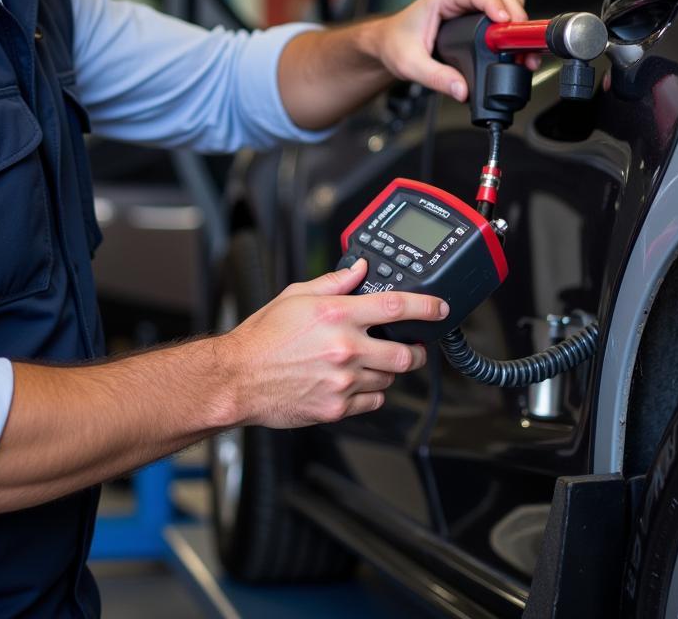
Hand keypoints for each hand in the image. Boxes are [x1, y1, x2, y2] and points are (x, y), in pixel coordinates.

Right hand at [220, 259, 445, 428]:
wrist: (237, 378)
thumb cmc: (262, 337)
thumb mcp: (295, 296)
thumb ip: (333, 282)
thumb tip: (359, 270)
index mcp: (337, 315)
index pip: (395, 306)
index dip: (426, 307)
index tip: (440, 308)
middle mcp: (345, 347)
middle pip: (405, 353)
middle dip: (416, 350)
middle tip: (412, 346)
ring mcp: (343, 380)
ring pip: (389, 378)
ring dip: (388, 370)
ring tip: (371, 362)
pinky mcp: (337, 407)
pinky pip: (372, 401)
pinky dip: (371, 393)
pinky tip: (355, 382)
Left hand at [373, 0, 531, 101]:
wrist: (388, 44)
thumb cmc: (395, 44)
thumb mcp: (411, 64)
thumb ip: (436, 77)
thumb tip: (461, 89)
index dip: (494, 3)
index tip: (505, 20)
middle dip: (514, 14)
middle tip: (521, 40)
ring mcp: (467, 5)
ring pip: (504, 2)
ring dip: (517, 21)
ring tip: (523, 46)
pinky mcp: (474, 17)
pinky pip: (500, 14)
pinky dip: (511, 28)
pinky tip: (515, 46)